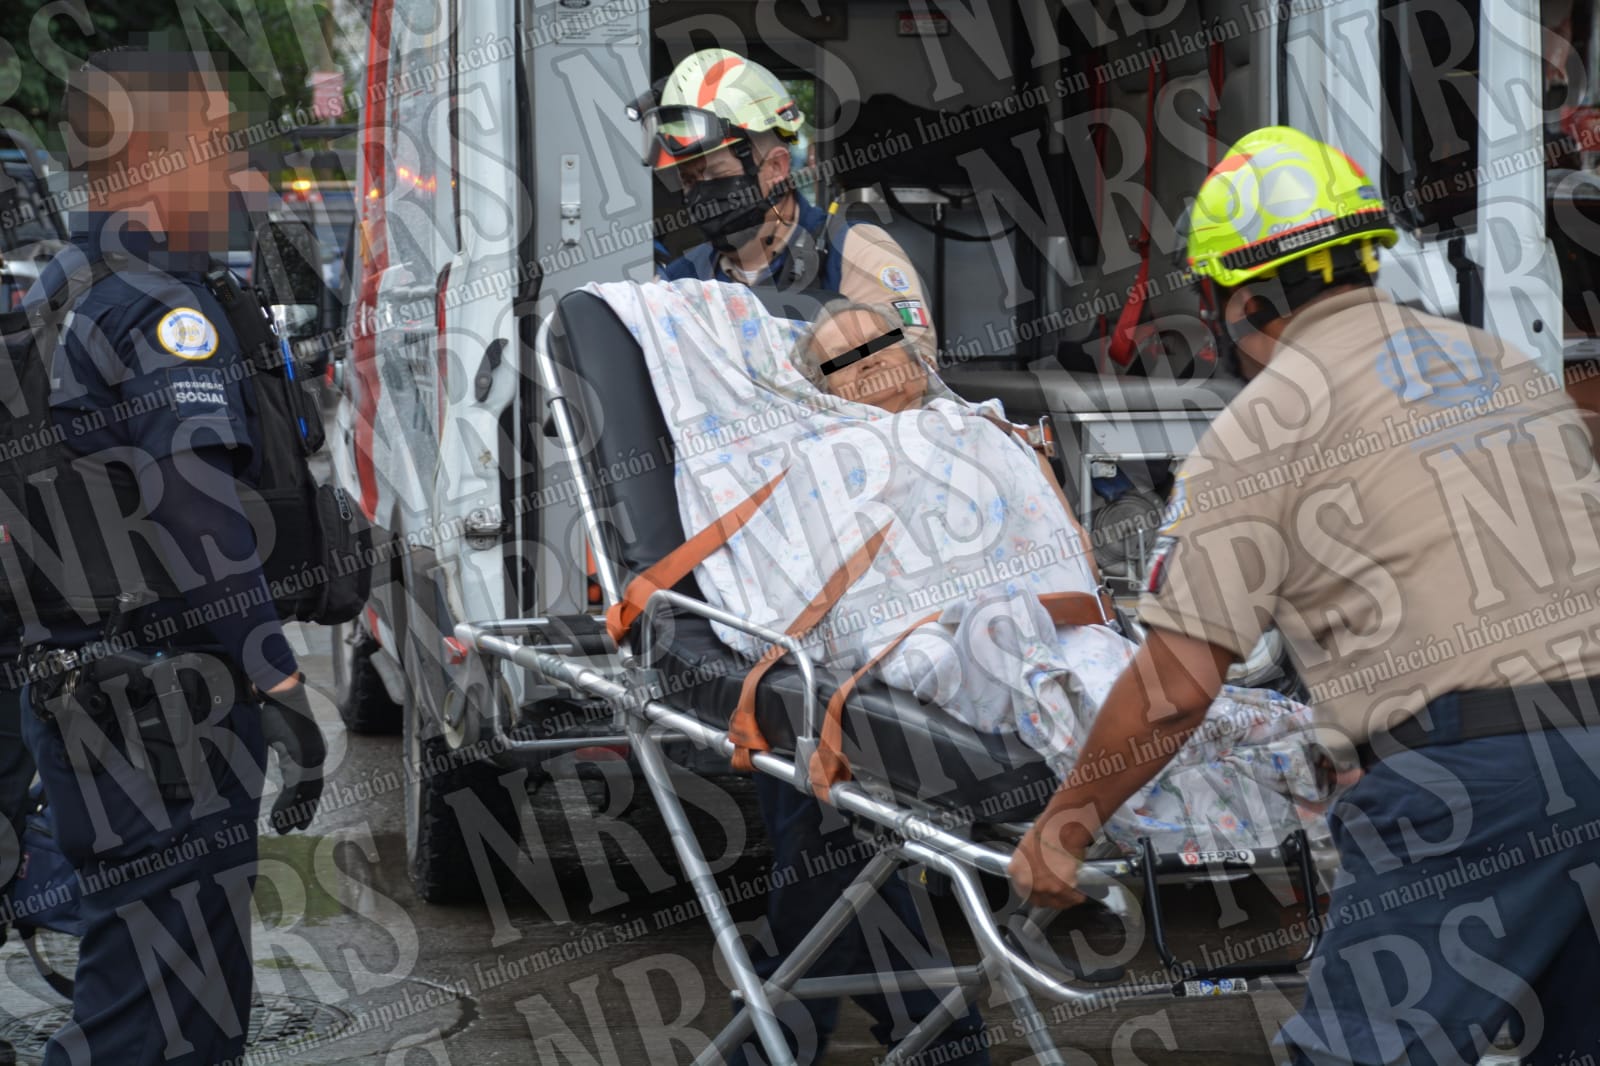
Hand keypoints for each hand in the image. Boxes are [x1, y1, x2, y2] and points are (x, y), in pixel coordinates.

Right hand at [256, 676, 325, 833]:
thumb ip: (284, 750)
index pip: (314, 781)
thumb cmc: (279, 711)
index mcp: (314, 750)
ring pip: (303, 794)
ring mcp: (309, 757)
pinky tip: (279, 819)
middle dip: (303, 810)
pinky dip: (286, 807)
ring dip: (292, 813)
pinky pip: (294, 790)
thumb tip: (278, 756)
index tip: (301, 813)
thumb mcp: (283, 736)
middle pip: (313, 790)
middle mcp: (316, 755)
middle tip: (295, 827)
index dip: (308, 798)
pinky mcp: (300, 758)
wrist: (282, 693)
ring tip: (283, 828)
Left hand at [1009, 813, 1089, 909]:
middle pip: (1039, 900)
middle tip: (1057, 894)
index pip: (1024, 891)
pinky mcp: (1062, 888)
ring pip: (1056, 902)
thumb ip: (1029, 866)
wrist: (1061, 828)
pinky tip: (1079, 894)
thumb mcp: (1028, 848)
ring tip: (1070, 895)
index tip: (1043, 892)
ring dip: (1064, 900)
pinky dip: (1077, 896)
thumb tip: (1037, 872)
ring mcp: (1045, 887)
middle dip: (1049, 898)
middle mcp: (1028, 883)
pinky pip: (1071, 897)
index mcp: (1016, 872)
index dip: (1036, 892)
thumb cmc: (1047, 831)